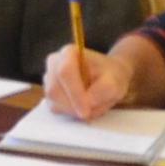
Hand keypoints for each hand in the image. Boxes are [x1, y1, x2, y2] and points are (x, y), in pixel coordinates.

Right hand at [40, 34, 164, 119]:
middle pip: (56, 91)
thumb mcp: (116, 82)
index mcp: (68, 52)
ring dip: (77, 109)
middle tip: (98, 107)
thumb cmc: (113, 75)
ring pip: (56, 103)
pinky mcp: (50, 94)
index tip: (86, 111)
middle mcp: (53, 63)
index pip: (64, 72)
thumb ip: (103, 91)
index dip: (74, 93)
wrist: (110, 77)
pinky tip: (86, 105)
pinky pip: (57, 110)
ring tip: (96, 102)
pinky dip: (73, 112)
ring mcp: (48, 79)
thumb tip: (86, 106)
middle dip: (78, 104)